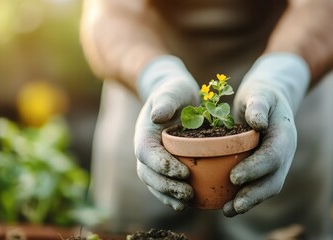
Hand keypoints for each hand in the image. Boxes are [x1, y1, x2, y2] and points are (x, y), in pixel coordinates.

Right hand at [134, 56, 199, 210]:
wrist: (175, 98)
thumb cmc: (174, 92)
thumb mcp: (172, 91)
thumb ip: (165, 102)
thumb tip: (157, 117)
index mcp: (144, 134)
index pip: (147, 154)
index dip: (162, 166)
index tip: (184, 173)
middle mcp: (145, 151)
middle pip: (148, 174)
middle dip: (166, 187)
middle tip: (188, 193)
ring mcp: (153, 161)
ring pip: (154, 184)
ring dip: (169, 196)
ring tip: (188, 202)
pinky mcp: (164, 167)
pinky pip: (163, 186)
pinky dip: (172, 197)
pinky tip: (188, 204)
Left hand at [223, 53, 309, 216]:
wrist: (270, 99)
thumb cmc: (262, 95)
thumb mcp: (260, 93)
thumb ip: (258, 105)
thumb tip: (257, 123)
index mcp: (284, 135)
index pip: (273, 156)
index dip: (255, 169)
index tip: (233, 177)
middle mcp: (284, 153)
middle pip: (274, 180)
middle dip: (254, 195)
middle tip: (233, 206)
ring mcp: (277, 163)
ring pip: (267, 187)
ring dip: (249, 202)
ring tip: (228, 211)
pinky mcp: (266, 168)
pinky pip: (258, 185)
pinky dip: (245, 196)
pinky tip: (226, 205)